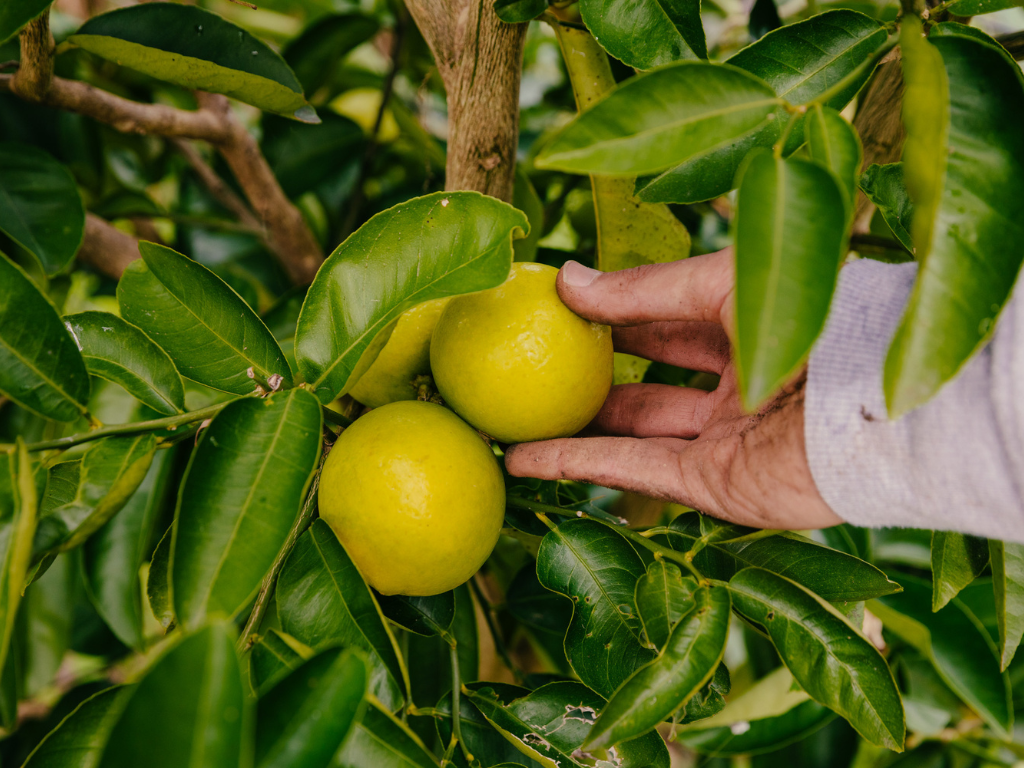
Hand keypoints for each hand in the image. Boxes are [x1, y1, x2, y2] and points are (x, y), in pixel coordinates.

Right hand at [504, 248, 842, 530]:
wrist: (875, 404)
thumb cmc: (813, 319)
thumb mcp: (720, 284)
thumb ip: (643, 289)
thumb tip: (565, 279)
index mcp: (749, 326)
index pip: (663, 318)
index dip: (611, 311)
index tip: (550, 304)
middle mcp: (736, 384)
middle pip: (646, 377)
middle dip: (590, 370)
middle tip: (524, 361)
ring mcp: (724, 437)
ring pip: (632, 428)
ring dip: (572, 426)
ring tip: (507, 419)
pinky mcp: (714, 484)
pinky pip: (633, 468)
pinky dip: (577, 463)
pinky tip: (524, 459)